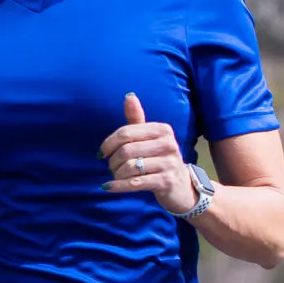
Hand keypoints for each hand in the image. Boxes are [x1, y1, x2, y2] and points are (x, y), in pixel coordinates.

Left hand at [100, 93, 196, 214]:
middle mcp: (168, 144)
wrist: (181, 187)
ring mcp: (168, 164)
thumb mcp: (150, 138)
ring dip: (117, 174)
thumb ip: (137, 120)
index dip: (109, 143)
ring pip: (130, 167)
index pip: (126, 132)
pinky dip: (119, 185)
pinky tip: (109, 186)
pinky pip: (136, 183)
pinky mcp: (166, 182)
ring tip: (116, 177)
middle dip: (113, 161)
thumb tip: (129, 95)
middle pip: (126, 150)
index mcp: (162, 130)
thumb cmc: (160, 160)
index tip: (102, 153)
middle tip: (111, 168)